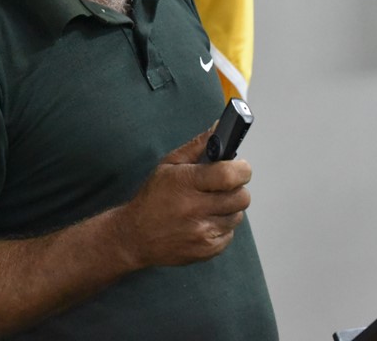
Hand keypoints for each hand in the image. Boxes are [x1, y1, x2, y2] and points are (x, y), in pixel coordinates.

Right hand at [116, 129, 252, 269]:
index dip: (242, 169)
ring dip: (228, 208)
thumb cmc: (153, 197)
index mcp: (187, 183)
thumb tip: (221, 127)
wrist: (134, 236)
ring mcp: (202, 233)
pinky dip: (221, 227)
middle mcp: (195, 210)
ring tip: (209, 205)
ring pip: (237, 215)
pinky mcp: (206, 250)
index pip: (231, 175)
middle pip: (241, 197)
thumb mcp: (169, 165)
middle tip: (224, 187)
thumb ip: (198, 145)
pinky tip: (204, 222)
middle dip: (237, 189)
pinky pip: (229, 234)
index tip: (240, 167)